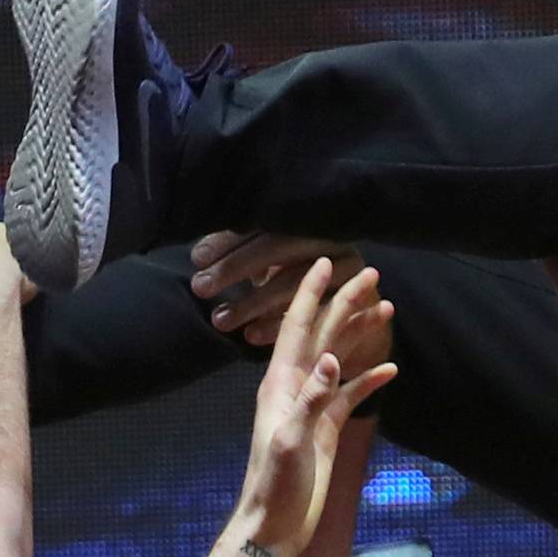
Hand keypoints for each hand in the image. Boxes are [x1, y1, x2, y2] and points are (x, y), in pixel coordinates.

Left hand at [189, 232, 377, 349]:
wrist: (359, 317)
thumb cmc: (301, 285)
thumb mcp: (275, 265)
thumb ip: (245, 257)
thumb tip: (201, 256)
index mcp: (307, 220)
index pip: (262, 222)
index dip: (229, 240)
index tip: (198, 259)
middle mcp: (328, 236)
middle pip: (277, 246)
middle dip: (235, 267)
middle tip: (201, 288)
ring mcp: (347, 264)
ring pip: (292, 281)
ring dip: (253, 302)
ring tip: (221, 320)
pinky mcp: (360, 296)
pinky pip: (313, 312)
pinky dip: (279, 325)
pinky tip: (252, 336)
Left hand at [236, 261, 396, 556]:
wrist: (275, 524)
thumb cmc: (276, 485)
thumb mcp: (291, 442)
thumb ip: (310, 400)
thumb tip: (332, 360)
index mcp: (280, 384)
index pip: (296, 327)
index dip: (311, 293)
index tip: (325, 260)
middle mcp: (295, 386)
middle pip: (323, 334)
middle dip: (345, 302)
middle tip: (371, 274)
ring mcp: (313, 404)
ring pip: (340, 357)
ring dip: (360, 333)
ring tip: (386, 308)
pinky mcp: (327, 425)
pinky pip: (352, 393)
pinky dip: (371, 377)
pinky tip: (391, 367)